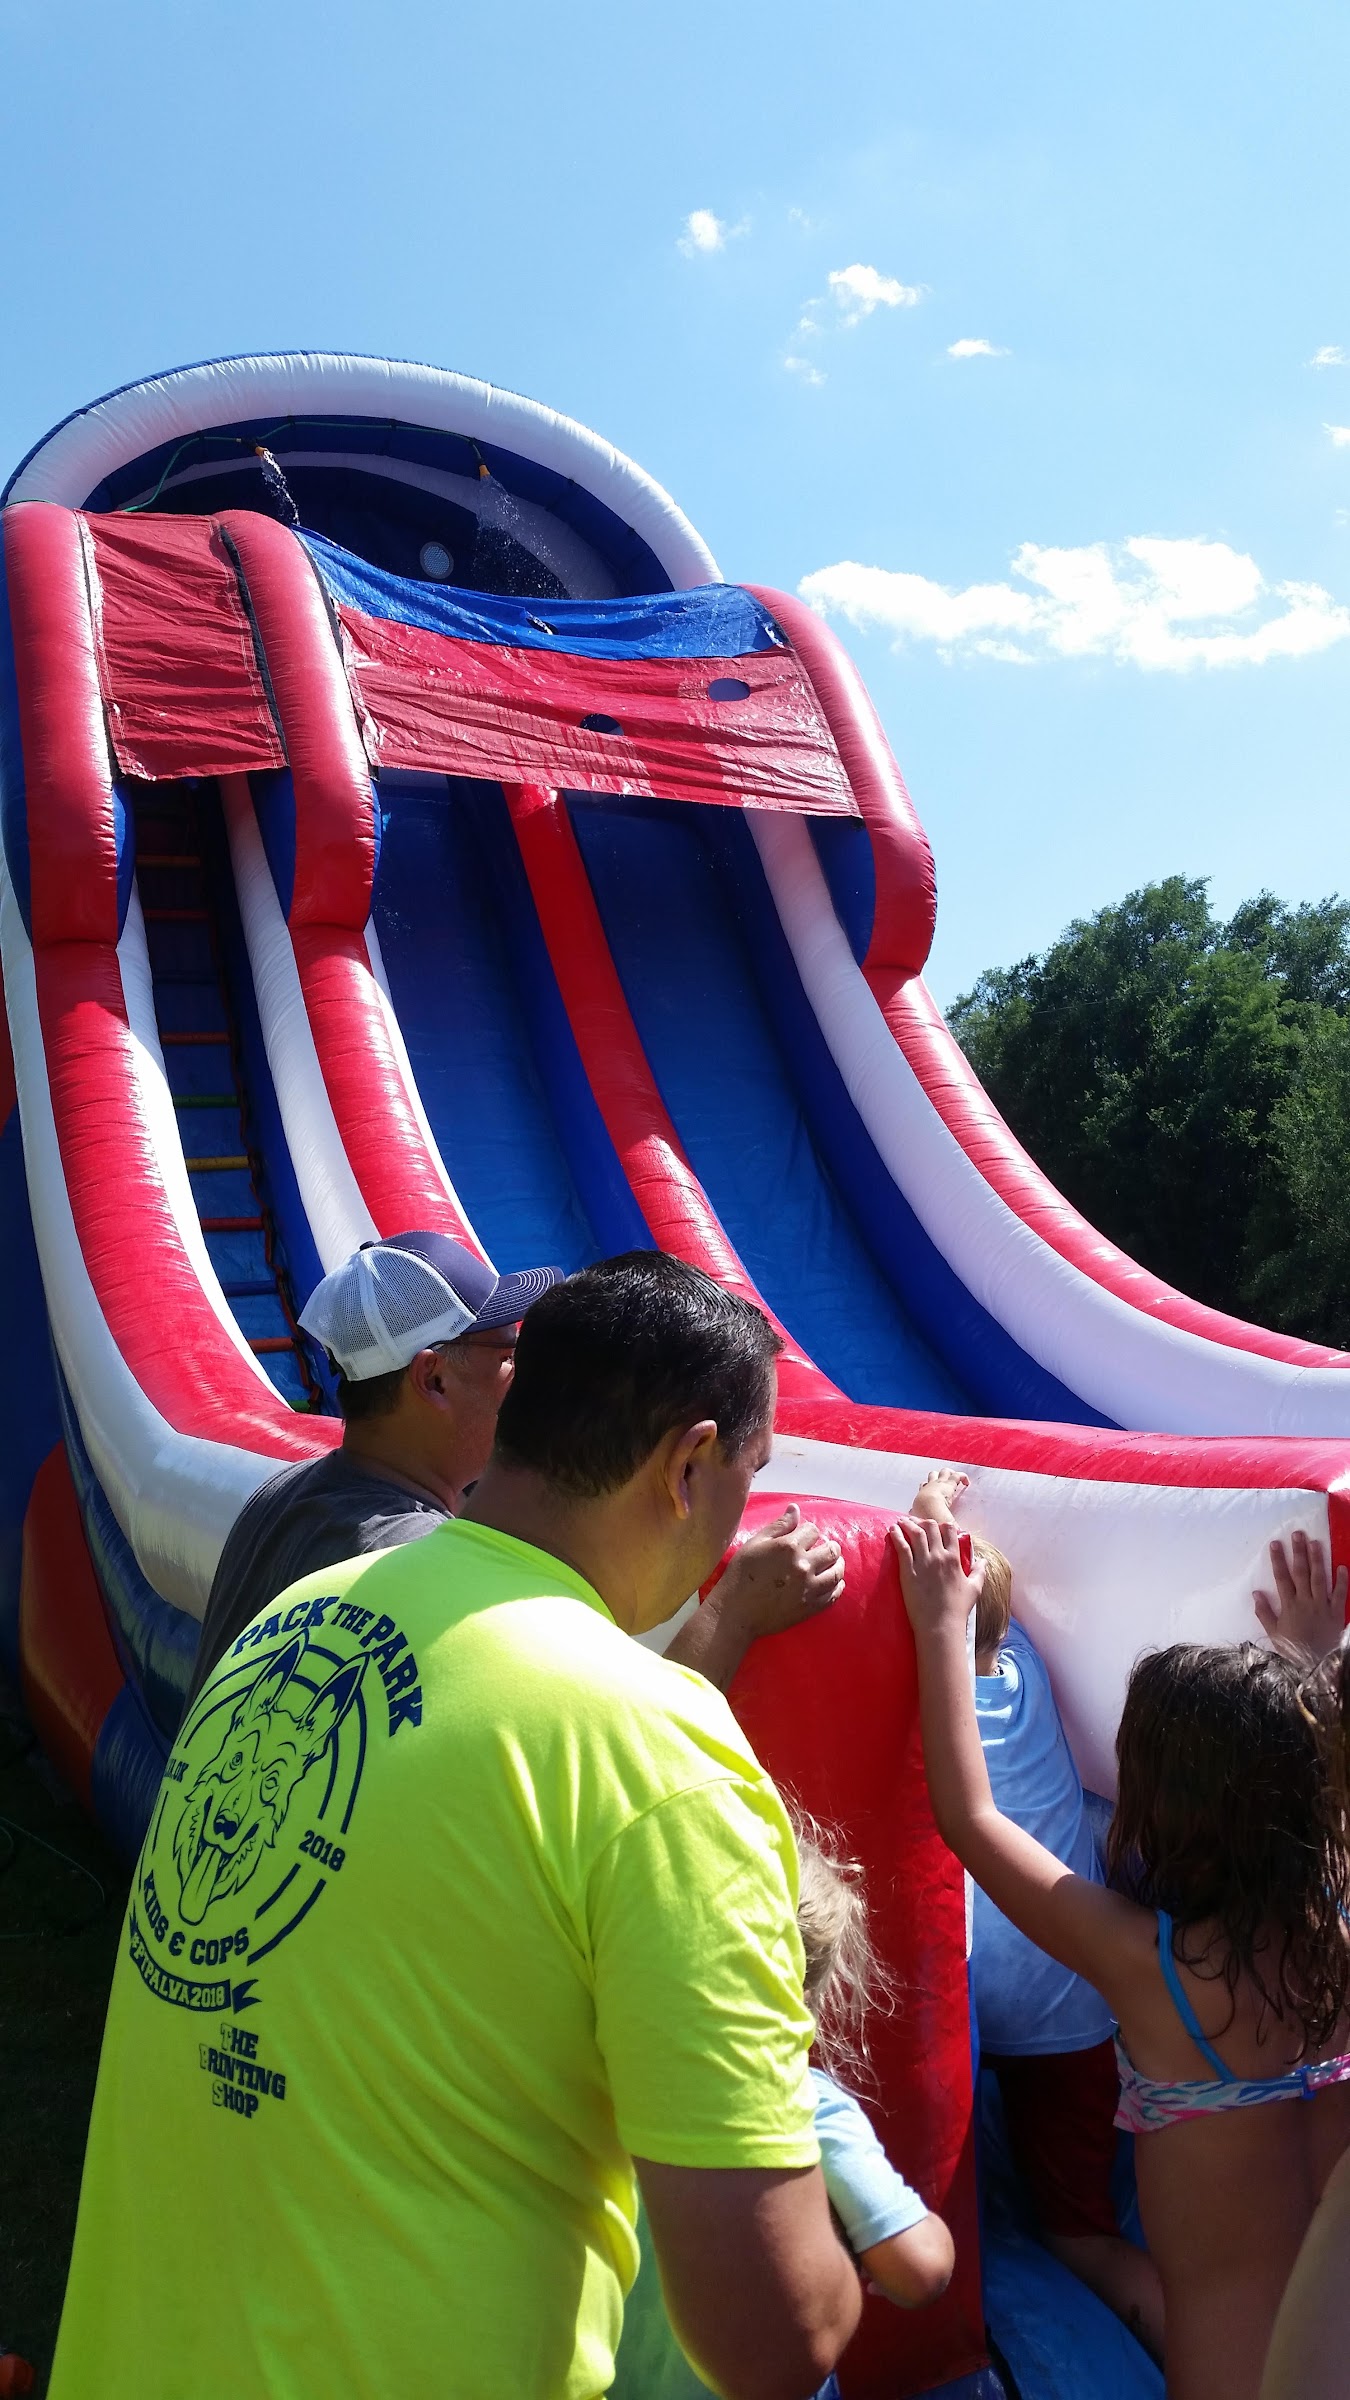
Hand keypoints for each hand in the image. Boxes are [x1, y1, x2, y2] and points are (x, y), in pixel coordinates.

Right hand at [716, 1505, 844, 1640]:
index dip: (809, 1532)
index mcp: (789, 1547)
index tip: (806, 1537)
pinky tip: (836, 1583)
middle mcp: (803, 1566)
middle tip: (826, 1548)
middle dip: (830, 1546)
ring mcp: (809, 1588)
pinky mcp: (811, 1607)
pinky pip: (833, 1595)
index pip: (813, 1531)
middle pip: (831, 1550)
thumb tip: (795, 1509)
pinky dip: (838, 1587)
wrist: (736, 1612)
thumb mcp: (754, 1544)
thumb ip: (778, 1526)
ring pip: (837, 1572)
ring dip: (838, 1565)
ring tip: (835, 1562)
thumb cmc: (740, 1575)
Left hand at [890, 1514, 982, 1642]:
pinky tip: (893, 1530)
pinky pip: (902, 1548)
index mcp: (954, 1559)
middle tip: (913, 1521)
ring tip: (901, 1521)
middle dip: (922, 1521)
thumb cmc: (957, 1609)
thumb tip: (983, 1561)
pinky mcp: (908, 1571)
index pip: (949, 1530)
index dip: (941, 1524)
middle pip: (930, 1528)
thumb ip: (979, 1572)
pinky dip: (897, 1536)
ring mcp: (923, 1563)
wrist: (940, 1625)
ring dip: (908, 1524)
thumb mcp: (974, 1589)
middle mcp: (939, 1557)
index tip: (934, 1524)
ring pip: (916, 1534)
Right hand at [908, 1468, 969, 1524]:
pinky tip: (966, 1482)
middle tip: (944, 1482)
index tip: (932, 1490)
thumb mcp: (916, 1516)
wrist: (927, 1506)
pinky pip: (957, 1475)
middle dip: (938, 1476)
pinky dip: (963, 1477)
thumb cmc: (922, 1512)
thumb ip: (917, 1518)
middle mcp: (930, 1486)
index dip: (928, 1486)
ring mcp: (940, 1483)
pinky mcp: (950, 1483)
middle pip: (933, 1475)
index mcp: (922, 1494)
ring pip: (944, 1472)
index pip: (924, 1486)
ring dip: (950, 1474)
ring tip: (955, 1479)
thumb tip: (913, 1525)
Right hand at [1254, 1531, 1347, 1663]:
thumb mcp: (1274, 1633)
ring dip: (1318, 1560)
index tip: (1275, 1543)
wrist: (1316, 1665)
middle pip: (1301, 1573)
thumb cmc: (1293, 1649)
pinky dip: (1342, 1581)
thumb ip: (1264, 1613)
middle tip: (1298, 1534)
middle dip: (1298, 1553)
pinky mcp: (1336, 1613)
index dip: (1278, 1560)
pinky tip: (1342, 1566)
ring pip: (1320, 1579)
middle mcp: (1305, 1602)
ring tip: (1315, 1542)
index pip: (1282, 1578)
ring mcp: (1322, 1606)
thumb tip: (1256, 1593)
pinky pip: (1340, 1595)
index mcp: (1289, 1606)